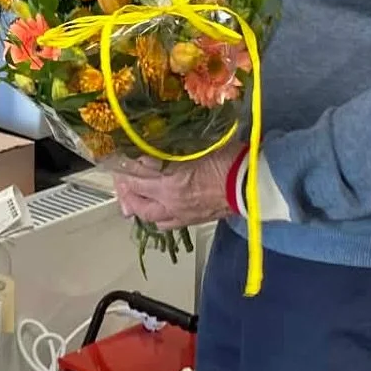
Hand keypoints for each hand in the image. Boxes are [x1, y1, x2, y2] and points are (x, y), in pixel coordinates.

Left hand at [113, 148, 237, 230]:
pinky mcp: (189, 220)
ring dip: (135, 203)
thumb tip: (153, 150)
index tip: (119, 156)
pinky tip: (154, 209)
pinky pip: (164, 223)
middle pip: (136, 195)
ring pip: (146, 213)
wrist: (251, 185)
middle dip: (124, 186)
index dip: (124, 164)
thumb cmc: (229, 161)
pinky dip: (154, 216)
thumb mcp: (197, 147)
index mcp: (169, 180)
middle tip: (121, 177)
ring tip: (130, 196)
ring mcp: (178, 213)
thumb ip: (172, 150)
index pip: (136, 172)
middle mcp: (169, 200)